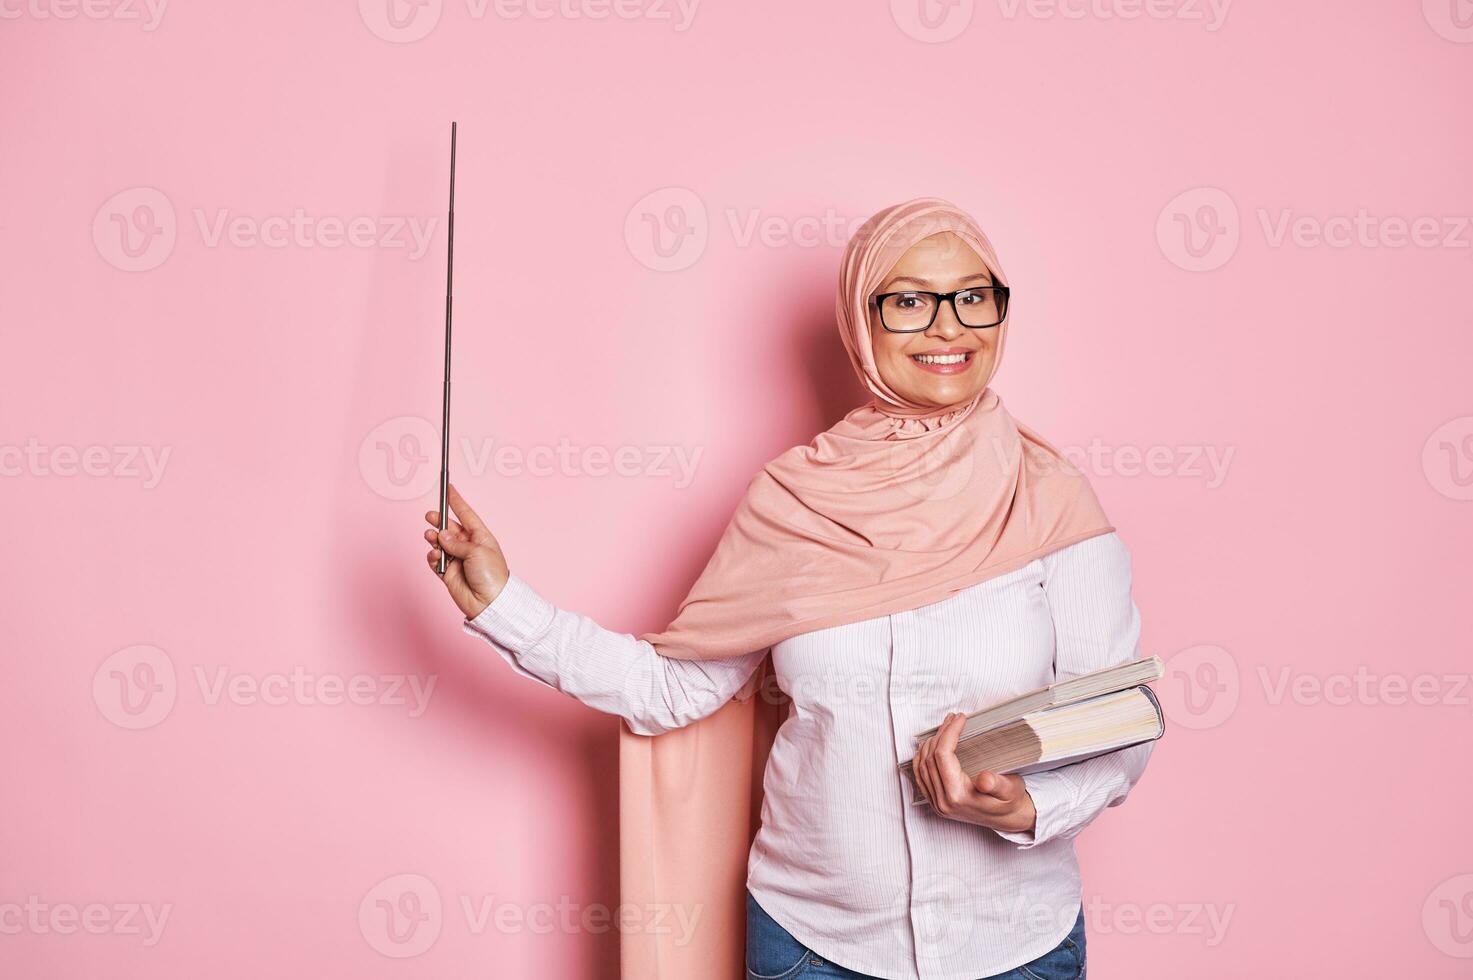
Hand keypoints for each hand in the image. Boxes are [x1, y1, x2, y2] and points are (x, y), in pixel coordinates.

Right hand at [423, 483, 508, 619]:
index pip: (466, 514)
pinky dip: (433, 556)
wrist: (488, 602)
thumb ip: (456, 542)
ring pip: (439, 543)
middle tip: (430, 517)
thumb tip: (441, 536)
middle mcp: (468, 546)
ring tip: (431, 538)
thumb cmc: (491, 575)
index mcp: (480, 537)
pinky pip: (435, 559)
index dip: (456, 501)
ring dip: (433, 538)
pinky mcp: (448, 573)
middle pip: (449, 528)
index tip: (448, 488)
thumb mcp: (477, 551)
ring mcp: (457, 559)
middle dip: (439, 521)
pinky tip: (435, 556)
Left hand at [912, 712, 1036, 835]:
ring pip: (923, 766)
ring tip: (943, 727)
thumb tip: (984, 779)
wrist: (1008, 819)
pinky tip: (928, 746)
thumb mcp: (1011, 790)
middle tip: (953, 718)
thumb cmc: (1010, 802)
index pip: (943, 755)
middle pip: (931, 758)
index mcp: (958, 796)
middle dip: (941, 734)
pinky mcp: (936, 803)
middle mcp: (943, 801)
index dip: (949, 732)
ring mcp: (937, 803)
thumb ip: (997, 784)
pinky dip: (921, 758)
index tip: (960, 718)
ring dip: (930, 743)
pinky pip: (920, 777)